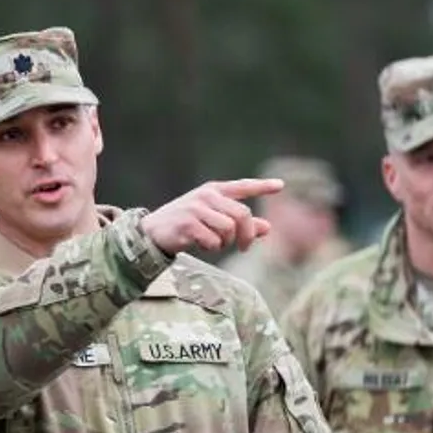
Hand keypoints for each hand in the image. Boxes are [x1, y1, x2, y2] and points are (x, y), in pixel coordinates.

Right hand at [140, 178, 283, 254]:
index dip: (262, 186)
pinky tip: (201, 244)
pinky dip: (211, 247)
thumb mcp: (213, 221)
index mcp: (213, 191)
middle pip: (242, 214)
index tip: (281, 186)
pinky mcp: (187, 223)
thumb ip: (240, 224)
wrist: (152, 233)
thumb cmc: (185, 225)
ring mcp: (196, 208)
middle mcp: (206, 196)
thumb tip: (267, 228)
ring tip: (215, 243)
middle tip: (244, 247)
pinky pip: (213, 240)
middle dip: (247, 234)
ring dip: (225, 242)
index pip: (242, 187)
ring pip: (228, 228)